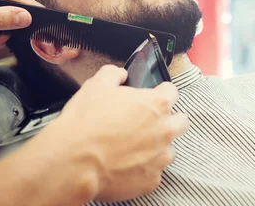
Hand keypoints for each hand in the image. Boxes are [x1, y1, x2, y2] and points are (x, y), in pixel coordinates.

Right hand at [22, 65, 188, 202]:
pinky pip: (154, 173)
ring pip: (169, 150)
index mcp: (156, 104)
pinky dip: (143, 169)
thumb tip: (119, 74)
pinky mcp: (151, 181)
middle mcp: (165, 131)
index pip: (172, 91)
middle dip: (168, 120)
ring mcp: (160, 158)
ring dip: (156, 147)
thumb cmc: (86, 123)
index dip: (160, 92)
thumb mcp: (96, 85)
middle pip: (180, 121)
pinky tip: (126, 165)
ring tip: (132, 147)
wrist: (74, 161)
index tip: (152, 96)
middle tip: (146, 122)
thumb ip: (113, 74)